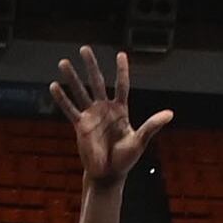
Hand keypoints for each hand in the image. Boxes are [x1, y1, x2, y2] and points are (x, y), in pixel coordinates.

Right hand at [53, 46, 172, 182]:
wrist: (109, 174)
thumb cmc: (126, 158)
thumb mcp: (140, 141)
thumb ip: (152, 125)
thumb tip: (169, 114)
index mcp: (121, 110)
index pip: (121, 85)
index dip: (121, 70)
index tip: (120, 54)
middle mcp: (105, 109)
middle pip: (97, 82)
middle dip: (91, 66)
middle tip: (84, 48)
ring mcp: (91, 116)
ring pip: (80, 92)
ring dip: (72, 78)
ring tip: (63, 62)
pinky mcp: (80, 126)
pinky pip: (70, 110)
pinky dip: (62, 99)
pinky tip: (53, 86)